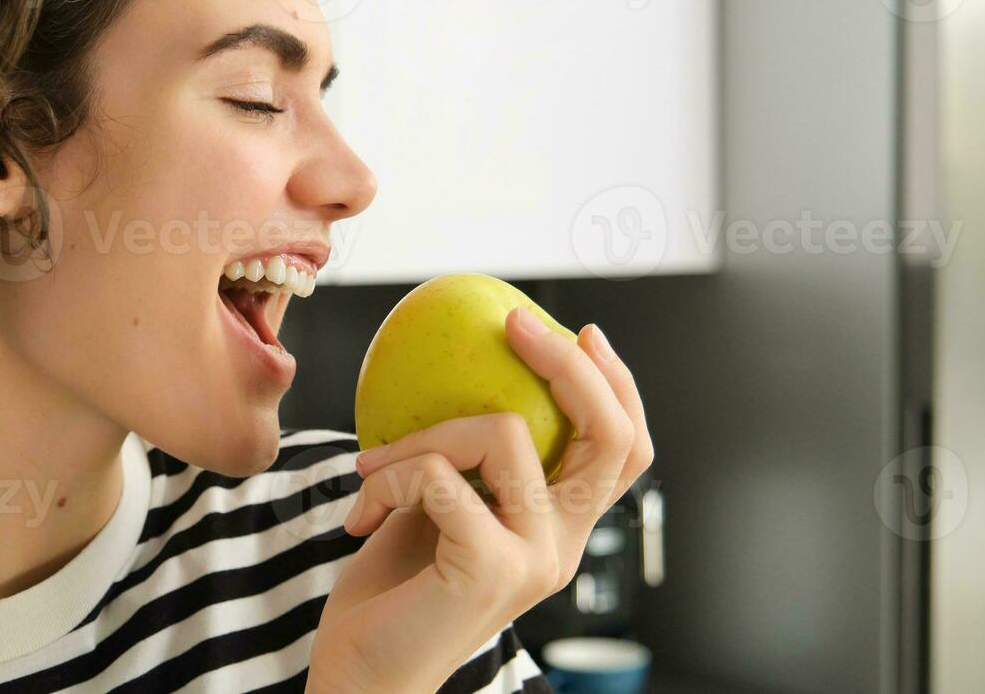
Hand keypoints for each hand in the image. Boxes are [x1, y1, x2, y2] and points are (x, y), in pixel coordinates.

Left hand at [308, 309, 652, 693]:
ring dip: (420, 435)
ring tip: (370, 467)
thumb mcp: (436, 507)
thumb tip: (458, 367)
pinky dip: (388, 478)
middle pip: (609, 435)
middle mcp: (564, 547)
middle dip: (569, 364)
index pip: (624, 451)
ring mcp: (534, 559)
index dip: (617, 385)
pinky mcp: (489, 568)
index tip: (577, 331)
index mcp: (562, 531)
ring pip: (503, 433)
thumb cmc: (391, 592)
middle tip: (512, 324)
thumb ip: (464, 459)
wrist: (361, 677)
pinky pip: (438, 474)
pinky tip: (360, 511)